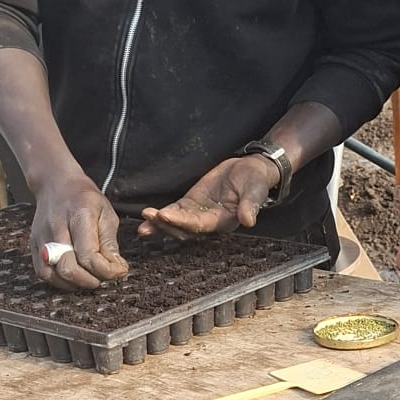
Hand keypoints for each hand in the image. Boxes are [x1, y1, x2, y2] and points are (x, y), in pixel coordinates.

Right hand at [30, 172, 127, 289]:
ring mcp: (41, 237)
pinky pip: (42, 273)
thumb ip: (110, 243)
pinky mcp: (33, 245)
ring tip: (89, 278)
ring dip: (74, 284)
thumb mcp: (106, 213)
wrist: (56, 184)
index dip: (106, 271)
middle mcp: (56, 227)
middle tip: (103, 278)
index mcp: (79, 215)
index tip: (118, 272)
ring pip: (53, 274)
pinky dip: (59, 282)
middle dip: (90, 280)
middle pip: (68, 268)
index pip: (89, 255)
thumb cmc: (84, 198)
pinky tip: (73, 278)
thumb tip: (116, 269)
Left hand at [139, 154, 280, 237]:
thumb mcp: (255, 191)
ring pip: (175, 224)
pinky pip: (173, 212)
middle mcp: (208, 223)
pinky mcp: (190, 204)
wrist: (251, 171)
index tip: (165, 215)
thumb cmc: (255, 182)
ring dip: (159, 224)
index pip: (199, 225)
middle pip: (183, 229)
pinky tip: (146, 216)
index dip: (181, 222)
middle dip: (165, 225)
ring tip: (144, 220)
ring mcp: (197, 215)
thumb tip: (249, 221)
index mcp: (223, 222)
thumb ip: (250, 205)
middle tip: (150, 217)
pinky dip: (160, 217)